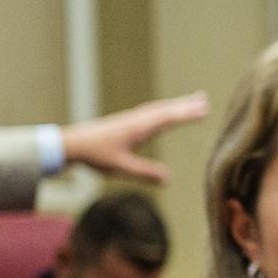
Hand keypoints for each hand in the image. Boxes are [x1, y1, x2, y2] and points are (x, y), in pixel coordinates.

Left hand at [59, 92, 209, 183]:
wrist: (72, 144)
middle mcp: (137, 119)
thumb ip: (145, 173)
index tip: (204, 110)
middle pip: (166, 109)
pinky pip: (150, 112)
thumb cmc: (96, 156)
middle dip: (185, 105)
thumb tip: (169, 178)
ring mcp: (131, 119)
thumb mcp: (122, 167)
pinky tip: (164, 113)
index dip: (187, 114)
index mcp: (139, 128)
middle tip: (204, 99)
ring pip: (158, 109)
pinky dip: (163, 109)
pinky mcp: (126, 122)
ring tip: (190, 102)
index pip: (168, 118)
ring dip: (175, 105)